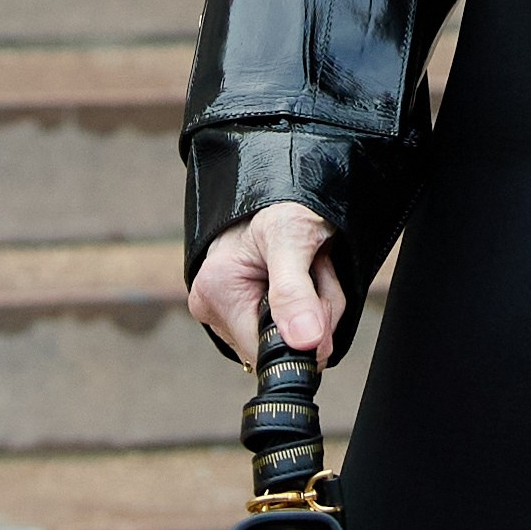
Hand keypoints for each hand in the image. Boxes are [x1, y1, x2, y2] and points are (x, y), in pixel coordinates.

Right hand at [189, 201, 344, 366]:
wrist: (288, 178)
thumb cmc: (284, 201)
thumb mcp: (293, 239)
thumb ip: (296, 292)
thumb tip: (304, 343)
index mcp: (215, 292)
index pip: (265, 352)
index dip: (303, 335)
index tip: (315, 291)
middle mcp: (213, 304)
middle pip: (279, 344)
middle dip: (313, 315)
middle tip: (317, 269)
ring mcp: (228, 307)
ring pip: (290, 335)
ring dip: (317, 305)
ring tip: (312, 263)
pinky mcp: (246, 305)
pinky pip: (289, 321)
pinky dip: (310, 301)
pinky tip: (307, 271)